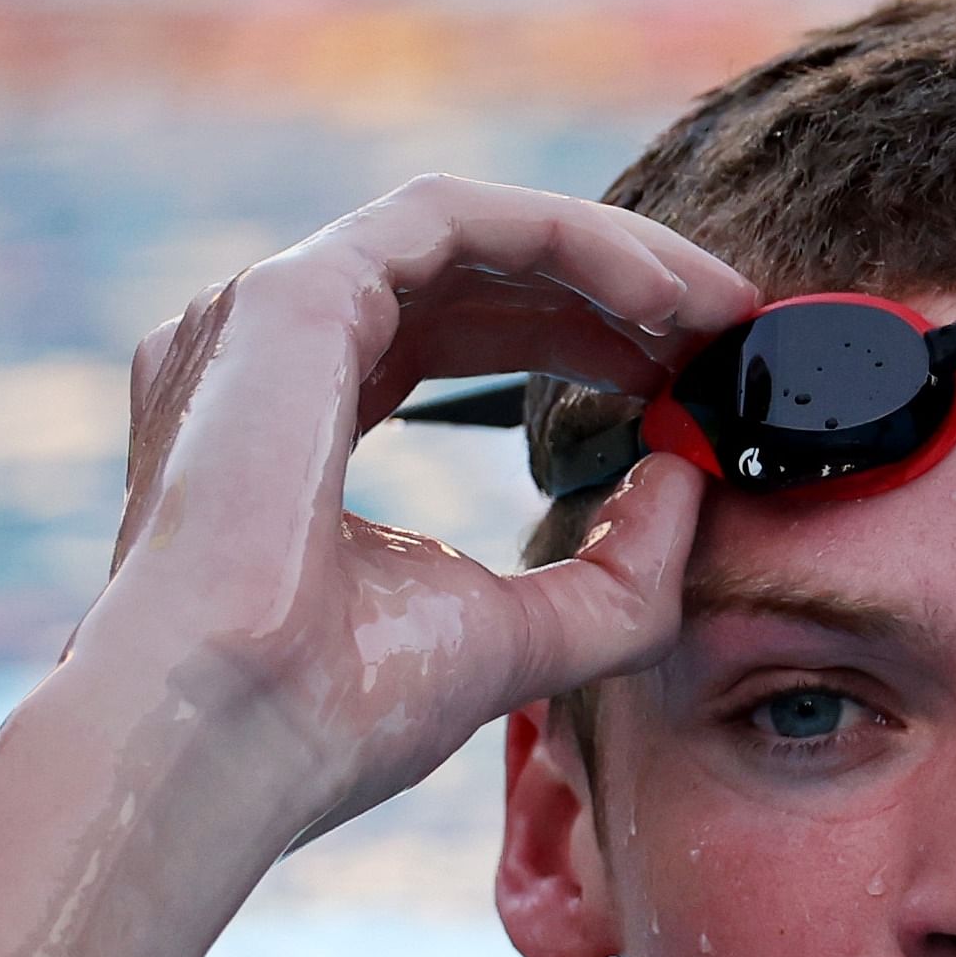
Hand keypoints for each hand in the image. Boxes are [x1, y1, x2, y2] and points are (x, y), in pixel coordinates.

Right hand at [81, 177, 759, 844]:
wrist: (233, 737)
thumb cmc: (339, 711)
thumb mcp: (522, 636)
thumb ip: (616, 571)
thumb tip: (682, 480)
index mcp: (298, 420)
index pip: (457, 338)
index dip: (583, 342)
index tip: (688, 374)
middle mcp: (271, 350)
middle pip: (472, 277)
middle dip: (611, 295)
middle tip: (723, 332)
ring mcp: (270, 313)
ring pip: (471, 232)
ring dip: (606, 258)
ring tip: (710, 311)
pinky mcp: (294, 296)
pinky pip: (454, 219)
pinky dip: (567, 239)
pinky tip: (657, 296)